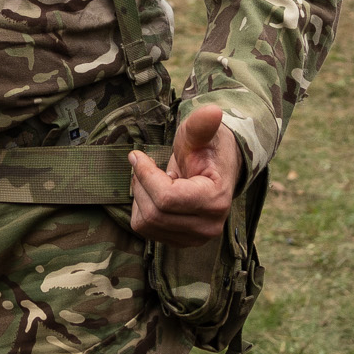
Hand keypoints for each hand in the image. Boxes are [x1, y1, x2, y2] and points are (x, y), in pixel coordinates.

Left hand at [129, 103, 238, 244]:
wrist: (216, 168)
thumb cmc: (206, 147)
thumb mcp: (199, 133)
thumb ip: (201, 125)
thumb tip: (213, 111)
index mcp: (216, 200)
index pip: (166, 198)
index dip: (145, 175)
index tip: (137, 154)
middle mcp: (208, 226)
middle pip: (154, 212)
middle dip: (141, 184)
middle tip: (144, 164)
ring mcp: (195, 239)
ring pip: (146, 223)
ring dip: (141, 196)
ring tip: (155, 178)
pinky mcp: (181, 243)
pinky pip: (146, 230)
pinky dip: (143, 208)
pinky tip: (157, 194)